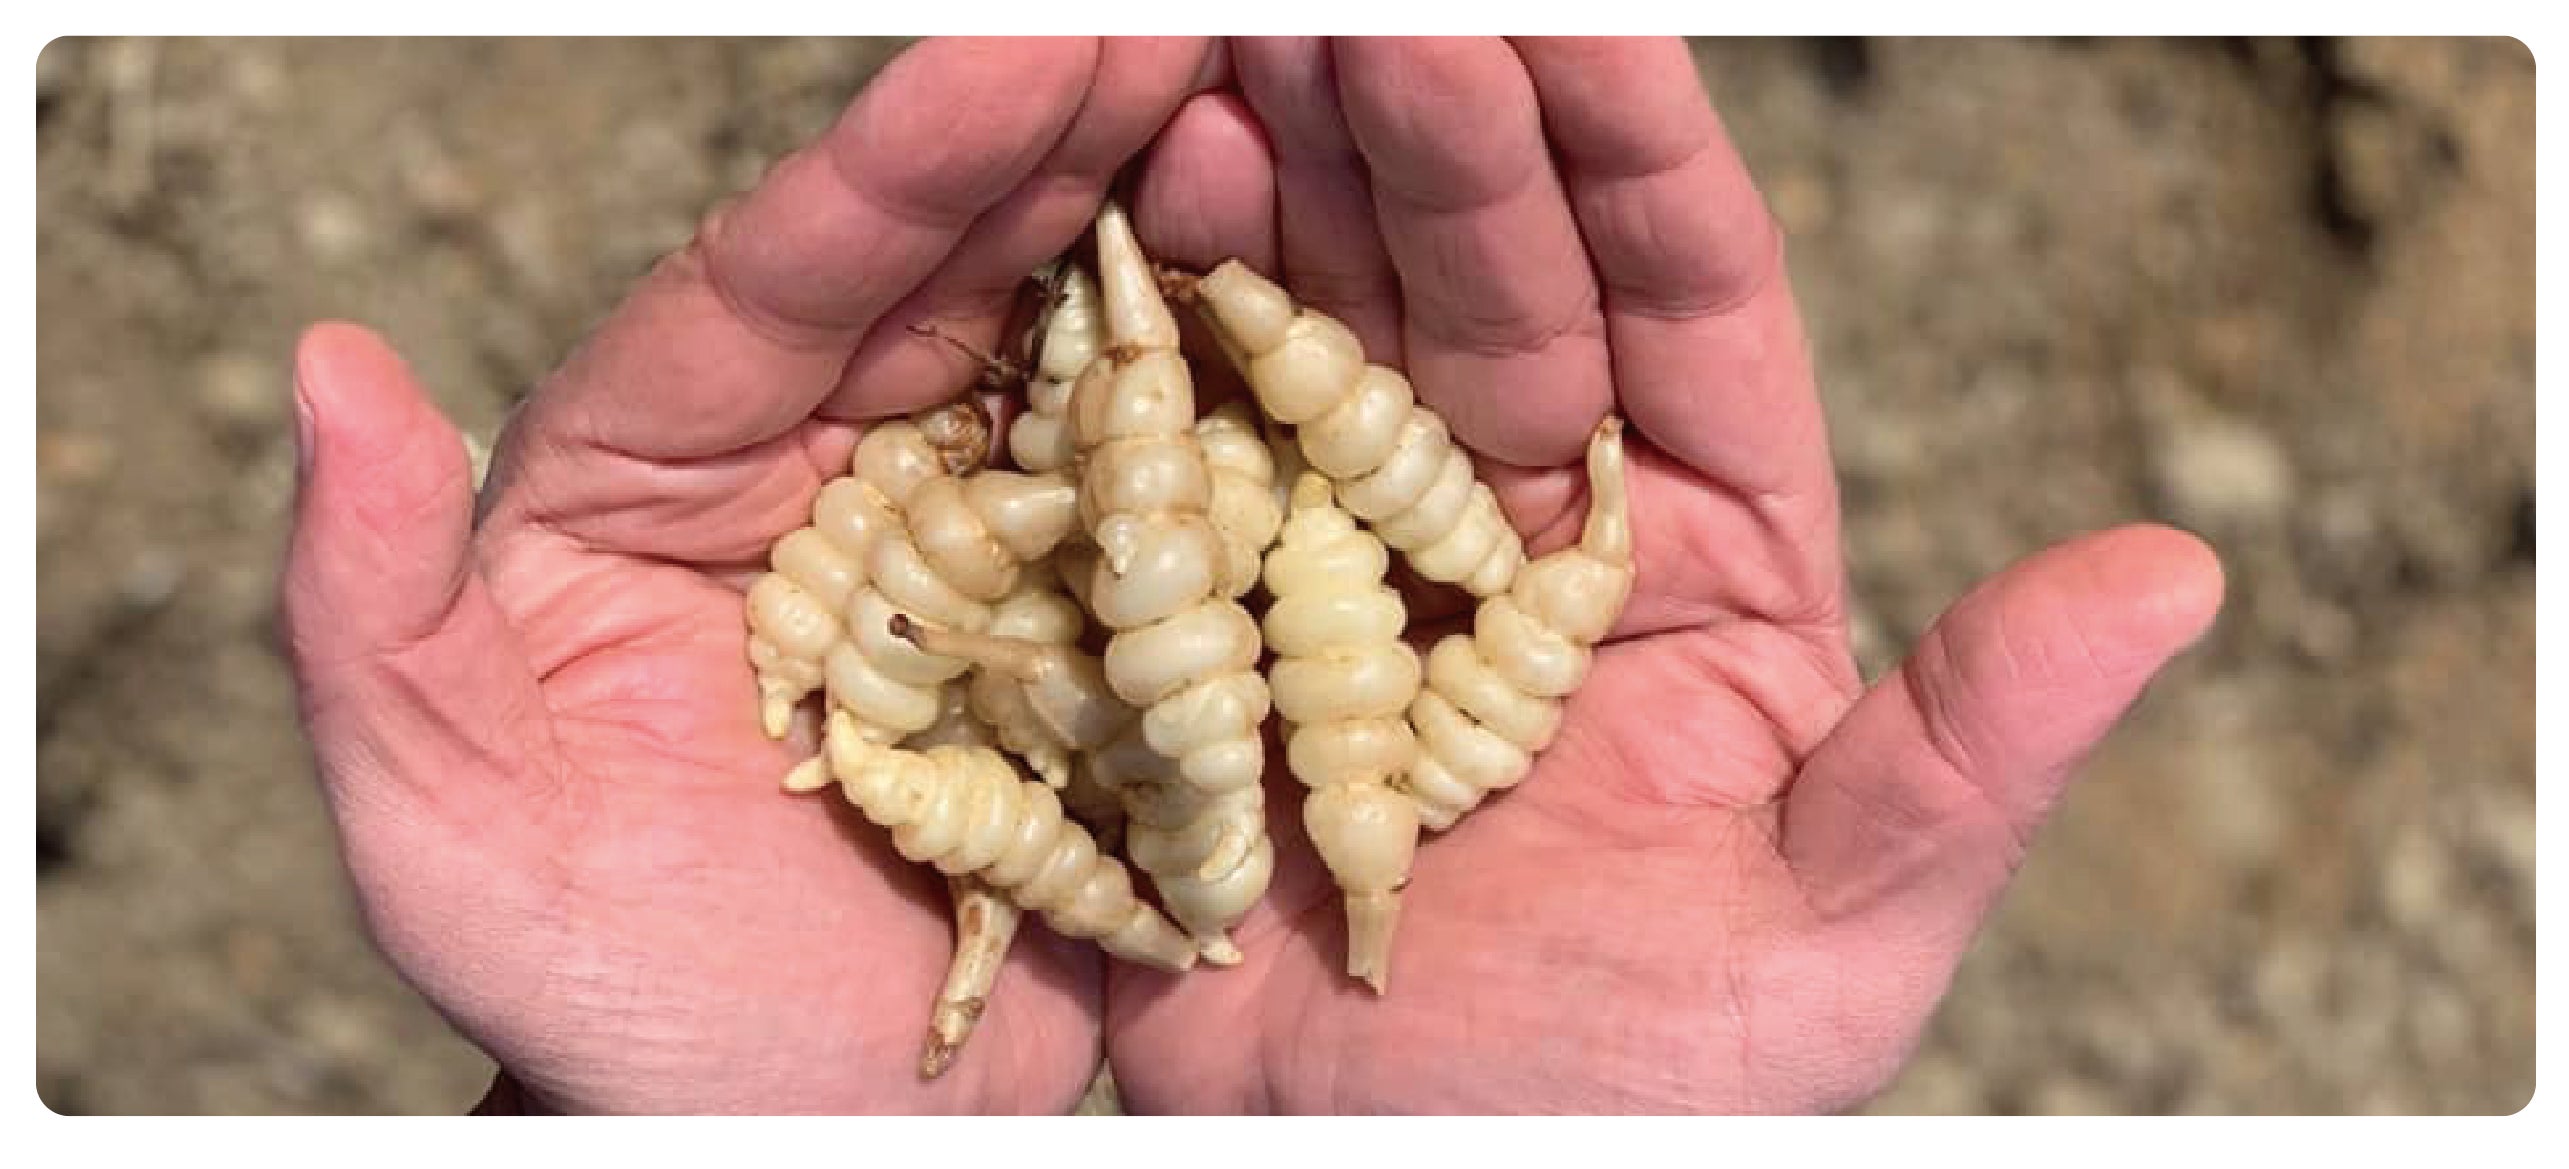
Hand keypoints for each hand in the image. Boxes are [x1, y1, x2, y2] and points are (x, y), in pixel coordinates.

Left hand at [280, 38, 1229, 1113]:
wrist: (795, 1146)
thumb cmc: (607, 1003)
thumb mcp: (450, 833)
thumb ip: (371, 611)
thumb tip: (328, 366)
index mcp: (664, 475)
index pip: (781, 284)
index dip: (903, 163)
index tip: (1032, 42)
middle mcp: (834, 480)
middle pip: (953, 284)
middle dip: (1071, 144)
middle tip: (1196, 20)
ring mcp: (983, 551)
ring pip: (1076, 365)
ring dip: (1182, 236)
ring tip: (1295, 109)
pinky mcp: (1101, 639)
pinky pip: (1178, 512)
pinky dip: (1258, 416)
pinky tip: (1352, 317)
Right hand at [1102, 37, 2223, 1112]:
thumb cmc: (1618, 1103)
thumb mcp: (1824, 944)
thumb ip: (1970, 754)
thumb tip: (2177, 574)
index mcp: (1697, 557)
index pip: (1682, 304)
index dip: (1629, 152)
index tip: (1563, 16)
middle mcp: (1523, 524)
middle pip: (1493, 278)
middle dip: (1432, 125)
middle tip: (1359, 2)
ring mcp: (1352, 553)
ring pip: (1332, 323)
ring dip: (1289, 177)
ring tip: (1236, 49)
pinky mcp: (1206, 610)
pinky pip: (1182, 448)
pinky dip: (1152, 326)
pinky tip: (1131, 198)